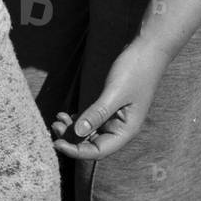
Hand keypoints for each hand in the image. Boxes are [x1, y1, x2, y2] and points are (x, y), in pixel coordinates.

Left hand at [52, 38, 170, 158]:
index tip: (57, 143)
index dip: (77, 151)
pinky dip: (77, 120)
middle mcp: (121, 128)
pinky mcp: (109, 107)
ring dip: (72, 129)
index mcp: (126, 131)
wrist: (147, 49)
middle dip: (72, 139)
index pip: (98, 150)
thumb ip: (97, 114)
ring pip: (90, 132)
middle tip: (54, 126)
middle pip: (92, 143)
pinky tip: (65, 114)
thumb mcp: (114, 93)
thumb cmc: (135, 71)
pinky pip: (91, 120)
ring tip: (57, 119)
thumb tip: (77, 133)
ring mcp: (115, 118)